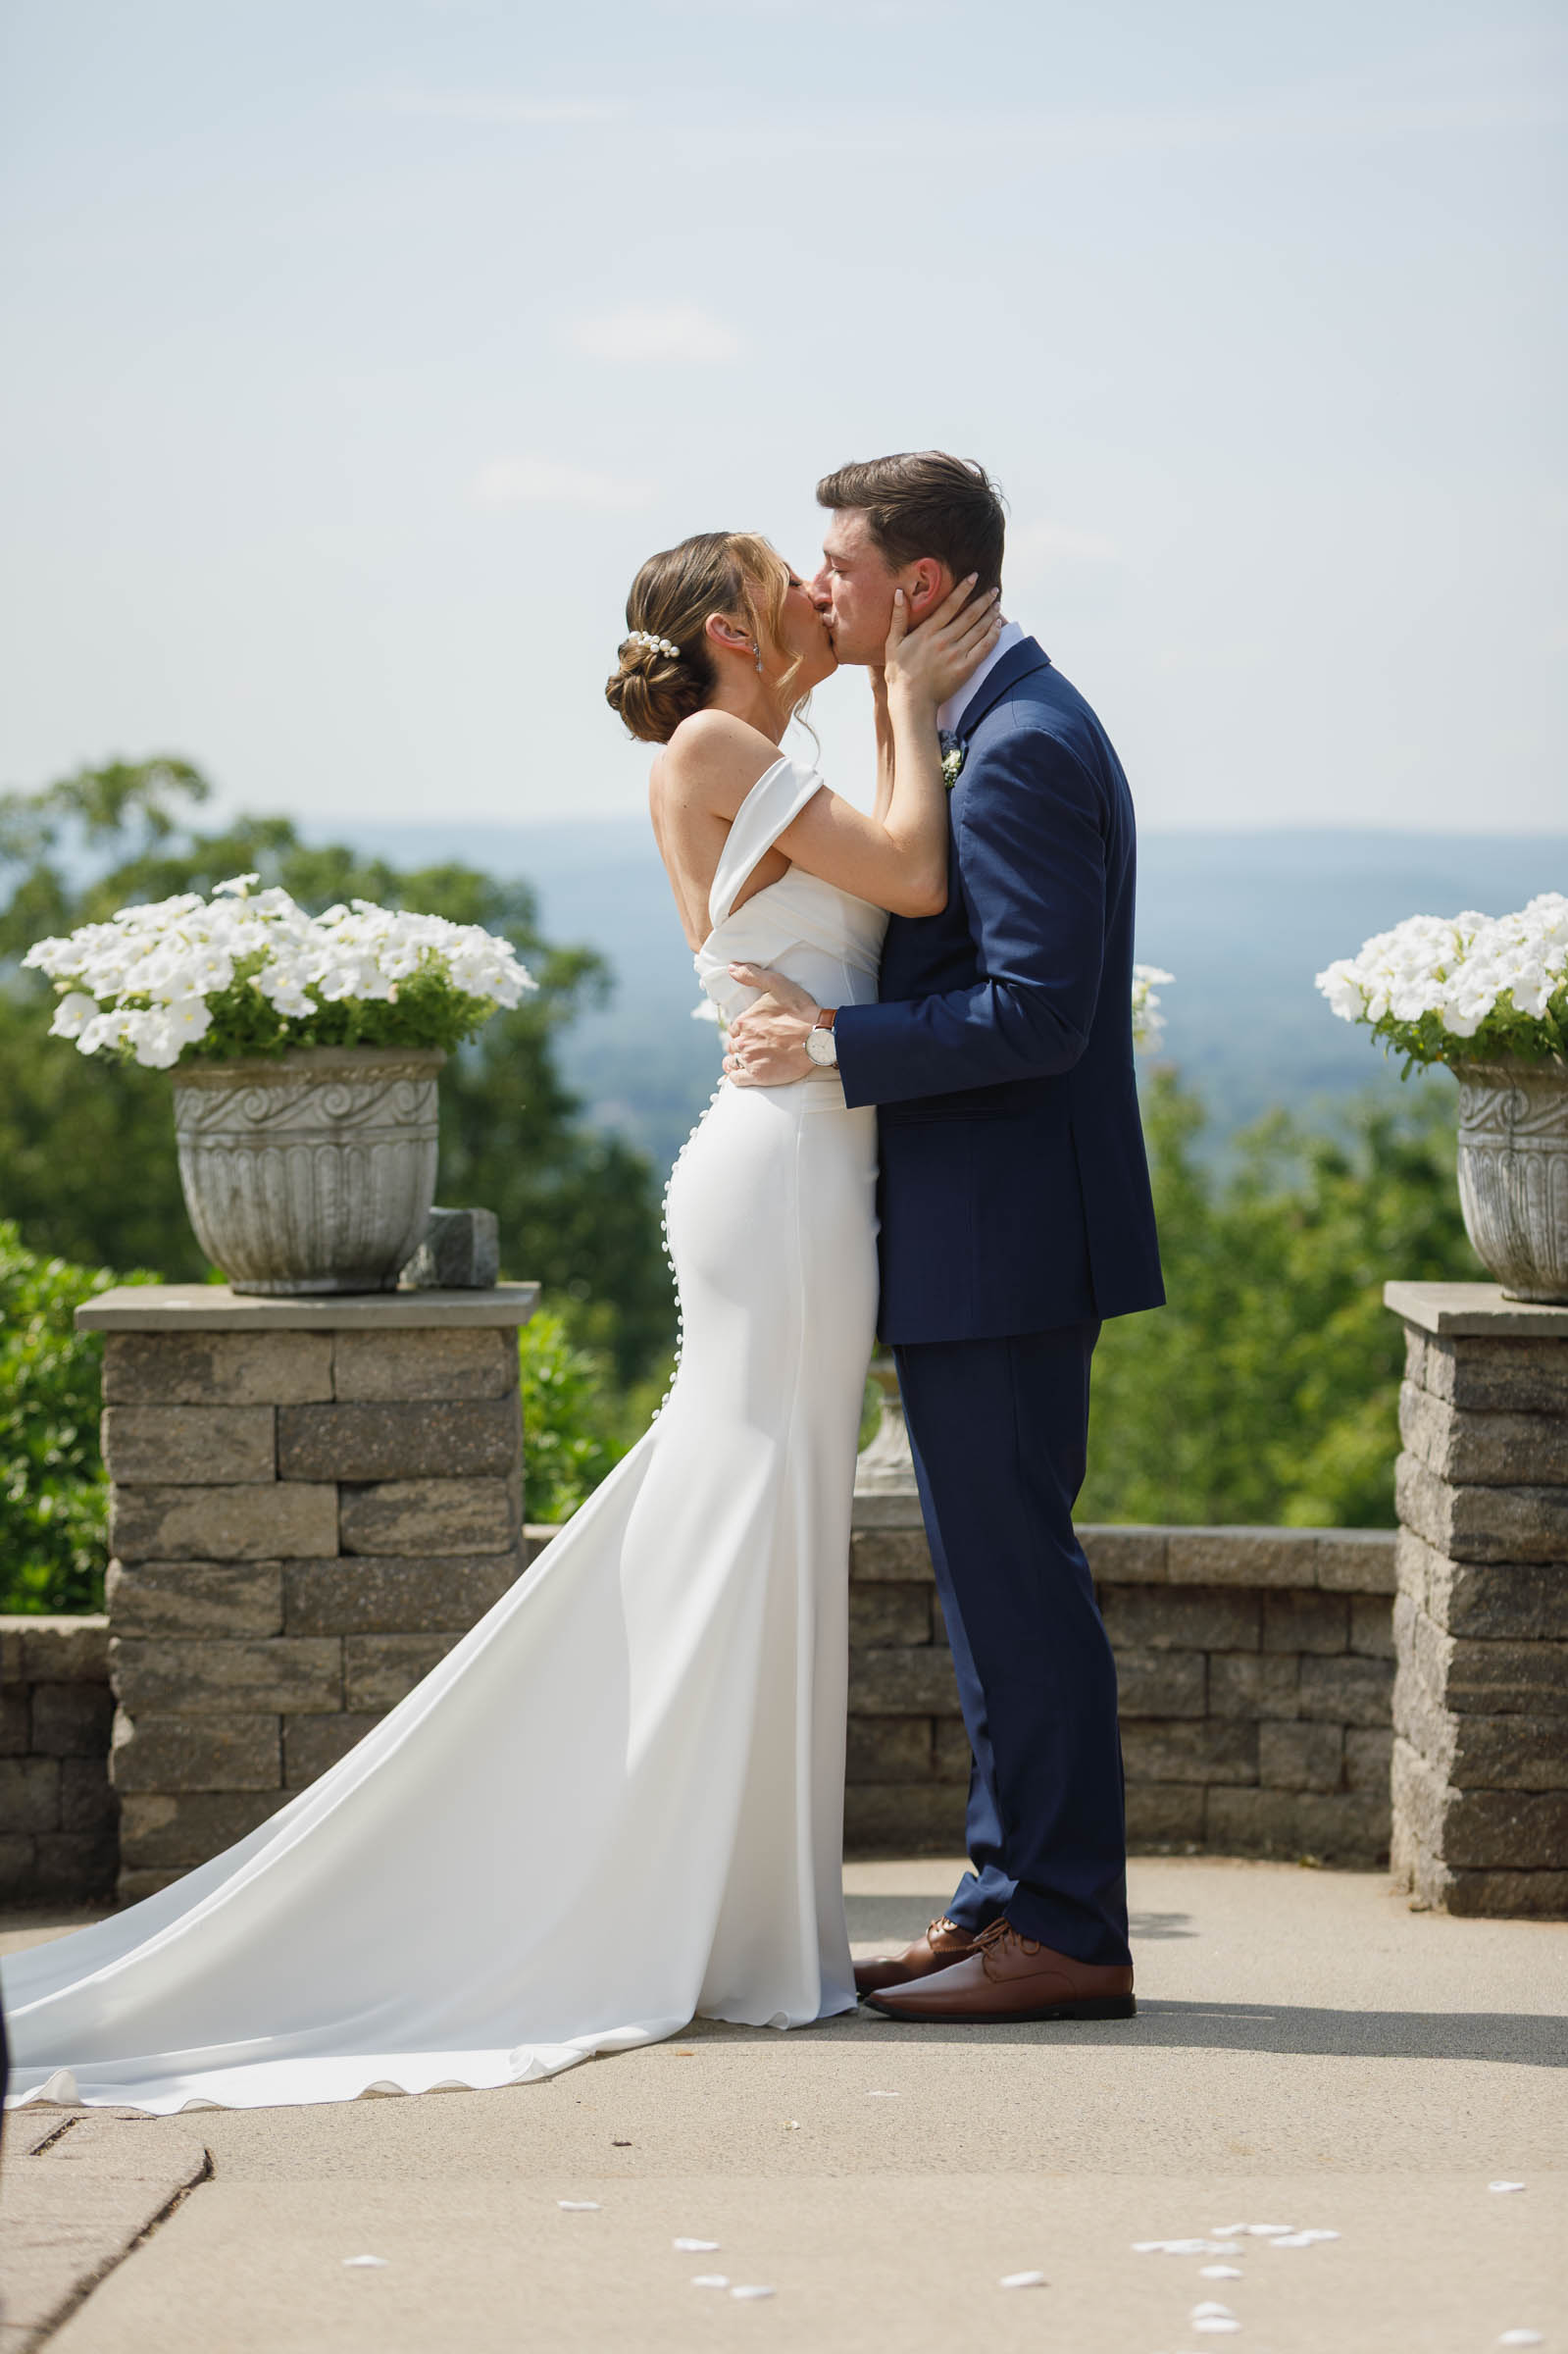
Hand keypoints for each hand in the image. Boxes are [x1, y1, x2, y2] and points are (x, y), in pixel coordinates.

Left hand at [723, 963, 818, 1086]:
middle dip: (742, 1044)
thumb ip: (751, 975)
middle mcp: (743, 1041)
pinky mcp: (759, 1076)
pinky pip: (737, 1079)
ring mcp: (750, 1060)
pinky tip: (741, 1072)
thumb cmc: (799, 1009)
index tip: (754, 1030)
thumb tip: (731, 967)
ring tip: (747, 1059)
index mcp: (744, 1021)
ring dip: (737, 1060)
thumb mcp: (776, 983)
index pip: (734, 1028)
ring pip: (733, 1061)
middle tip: (756, 1044)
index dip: (743, 1029)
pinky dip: (736, 1076)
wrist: (818, 1036)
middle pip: (734, 1045)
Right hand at [883, 576, 1001, 710]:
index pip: (950, 605)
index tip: (975, 577)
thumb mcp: (892, 644)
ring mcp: (956, 655)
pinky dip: (993, 635)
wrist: (911, 702)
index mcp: (927, 632)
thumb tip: (898, 593)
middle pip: (969, 615)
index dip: (964, 589)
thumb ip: (897, 618)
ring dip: (990, 615)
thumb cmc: (899, 674)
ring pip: (979, 629)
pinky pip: (984, 648)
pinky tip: (998, 626)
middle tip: (995, 589)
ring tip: (997, 605)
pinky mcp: (965, 669)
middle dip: (984, 600)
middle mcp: (944, 641)